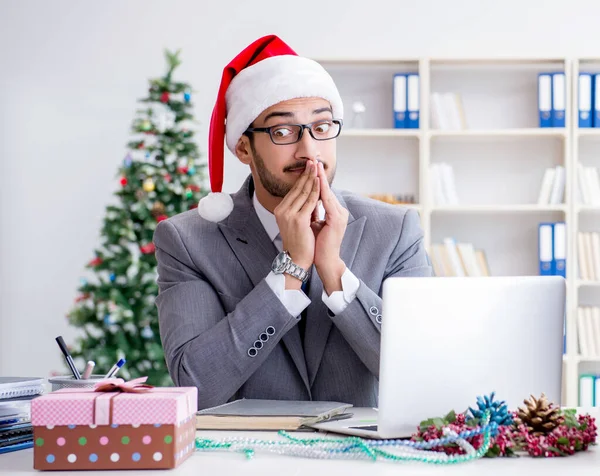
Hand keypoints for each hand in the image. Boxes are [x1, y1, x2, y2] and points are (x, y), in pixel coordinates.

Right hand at [274, 161, 319, 274]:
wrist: (298, 259)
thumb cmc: (301, 241)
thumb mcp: (299, 221)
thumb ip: (304, 209)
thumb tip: (312, 195)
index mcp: (281, 209)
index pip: (294, 190)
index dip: (303, 178)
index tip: (309, 167)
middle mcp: (282, 210)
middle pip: (298, 188)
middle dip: (307, 174)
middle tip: (313, 161)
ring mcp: (289, 215)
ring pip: (304, 192)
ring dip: (312, 178)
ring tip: (317, 167)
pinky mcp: (298, 220)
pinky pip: (310, 202)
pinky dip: (316, 190)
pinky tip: (321, 182)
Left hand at [312, 162, 348, 294]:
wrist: (326, 260)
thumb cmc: (319, 245)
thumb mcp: (315, 224)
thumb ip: (314, 211)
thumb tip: (307, 200)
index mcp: (335, 212)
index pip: (324, 193)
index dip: (317, 181)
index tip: (310, 169)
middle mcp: (340, 211)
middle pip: (327, 190)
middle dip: (319, 175)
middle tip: (313, 161)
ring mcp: (340, 215)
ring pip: (328, 193)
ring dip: (320, 179)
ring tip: (314, 167)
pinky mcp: (337, 219)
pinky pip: (328, 202)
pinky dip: (322, 191)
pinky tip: (316, 182)